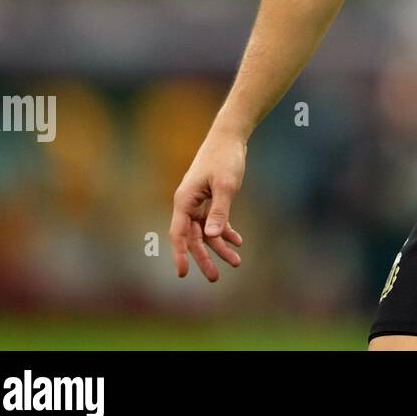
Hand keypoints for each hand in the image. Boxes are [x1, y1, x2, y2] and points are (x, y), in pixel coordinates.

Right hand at [170, 131, 246, 280]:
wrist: (229, 137)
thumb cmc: (225, 158)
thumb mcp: (226, 185)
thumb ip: (220, 211)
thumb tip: (212, 236)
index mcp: (184, 200)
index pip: (179, 234)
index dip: (180, 254)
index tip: (183, 274)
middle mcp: (188, 203)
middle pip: (193, 237)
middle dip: (204, 257)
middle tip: (214, 278)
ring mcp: (199, 201)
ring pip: (206, 231)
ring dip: (220, 246)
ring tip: (236, 262)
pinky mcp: (210, 198)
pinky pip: (215, 221)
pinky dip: (225, 231)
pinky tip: (237, 241)